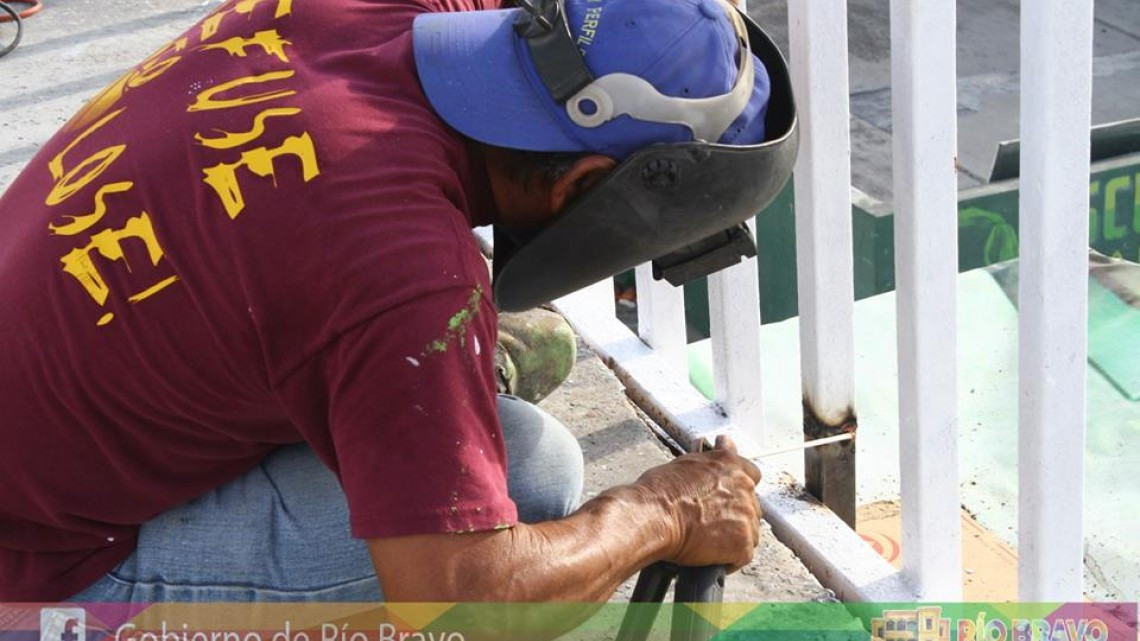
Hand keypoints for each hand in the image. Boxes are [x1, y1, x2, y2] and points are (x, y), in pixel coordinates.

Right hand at [632, 435, 762, 572]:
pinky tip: (710, 555)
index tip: (730, 497)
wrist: (653, 517)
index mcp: (729, 465)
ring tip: (707, 541)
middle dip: (735, 515)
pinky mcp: (743, 542)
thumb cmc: (659, 492)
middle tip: (710, 523)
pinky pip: (743, 555)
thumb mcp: (686, 462)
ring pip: (749, 531)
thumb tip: (723, 443)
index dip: (738, 489)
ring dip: (733, 537)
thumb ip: (712, 458)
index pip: (751, 474)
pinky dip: (729, 559)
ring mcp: (746, 515)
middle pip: (751, 506)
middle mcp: (743, 487)